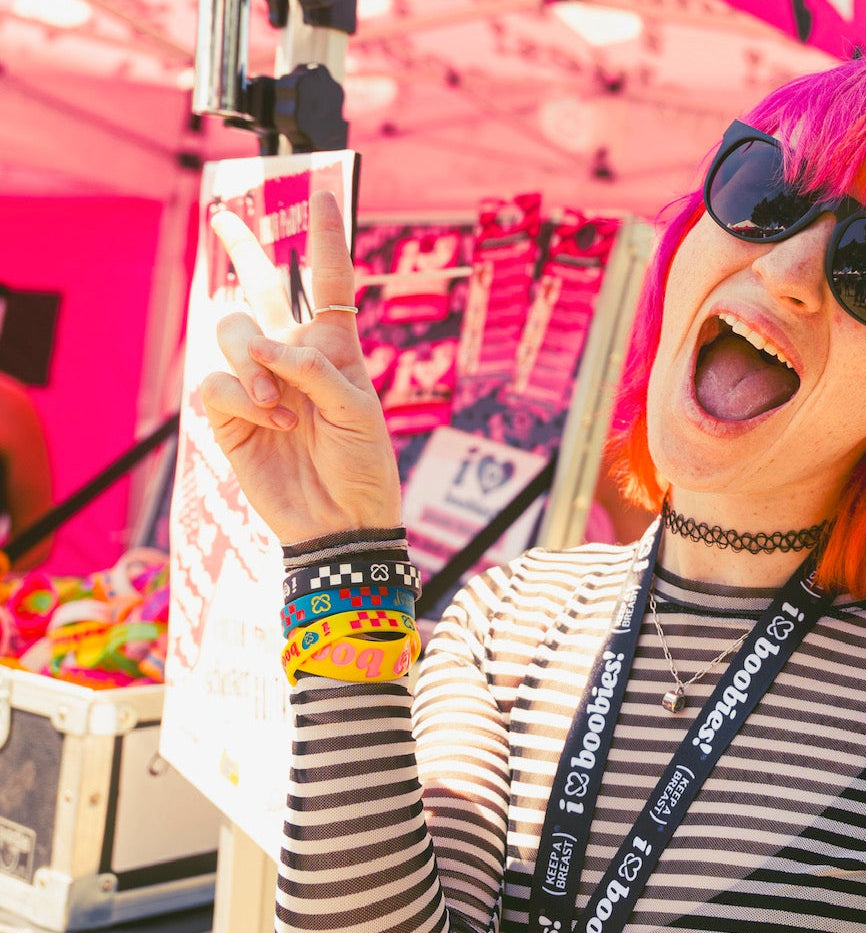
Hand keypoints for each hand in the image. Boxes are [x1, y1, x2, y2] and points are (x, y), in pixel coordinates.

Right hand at [197, 191, 400, 545]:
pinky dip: (243, 399)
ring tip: (281, 409)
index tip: (326, 193)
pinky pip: (216, 382)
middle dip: (243, 248)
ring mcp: (257, 382)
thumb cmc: (363, 465)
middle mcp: (292, 356)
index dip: (327, 239)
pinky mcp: (228, 413)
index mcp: (335, 348)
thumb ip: (313, 369)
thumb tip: (260, 346)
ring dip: (253, 365)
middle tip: (223, 212)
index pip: (331, 283)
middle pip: (262, 289)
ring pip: (231, 331)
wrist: (339, 520)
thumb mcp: (358, 410)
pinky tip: (270, 423)